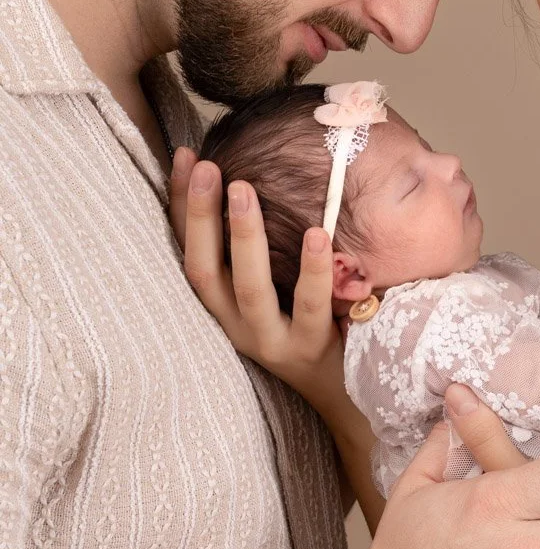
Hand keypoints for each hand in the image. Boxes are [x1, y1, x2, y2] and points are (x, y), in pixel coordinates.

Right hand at [169, 147, 341, 405]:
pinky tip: (317, 232)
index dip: (182, 206)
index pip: (190, 251)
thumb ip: (264, 247)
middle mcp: (236, 326)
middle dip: (200, 217)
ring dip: (243, 237)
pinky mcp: (310, 351)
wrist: (348, 392)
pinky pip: (309, 307)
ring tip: (244, 188)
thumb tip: (257, 177)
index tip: (184, 156)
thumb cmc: (313, 328)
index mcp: (222, 307)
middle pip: (204, 270)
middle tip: (207, 167)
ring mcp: (272, 340)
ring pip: (250, 289)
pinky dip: (312, 270)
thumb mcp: (278, 288)